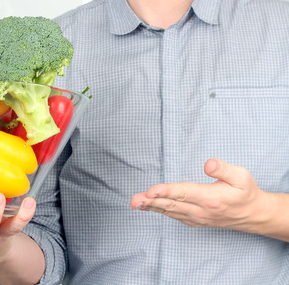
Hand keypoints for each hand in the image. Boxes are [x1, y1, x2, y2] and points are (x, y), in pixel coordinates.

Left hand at [130, 158, 272, 232]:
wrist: (252, 215)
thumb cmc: (245, 192)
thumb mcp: (242, 177)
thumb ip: (224, 169)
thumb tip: (208, 164)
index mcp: (211, 199)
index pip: (184, 194)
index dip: (166, 192)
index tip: (150, 191)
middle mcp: (201, 211)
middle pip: (171, 205)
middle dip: (150, 201)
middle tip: (133, 200)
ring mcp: (196, 218)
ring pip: (169, 211)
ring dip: (150, 206)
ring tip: (134, 202)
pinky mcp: (193, 220)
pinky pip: (172, 215)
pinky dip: (158, 210)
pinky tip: (146, 206)